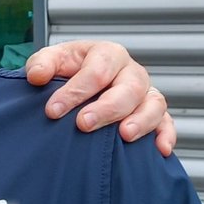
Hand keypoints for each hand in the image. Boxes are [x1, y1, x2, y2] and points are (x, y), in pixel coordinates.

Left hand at [26, 40, 175, 156]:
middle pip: (128, 87)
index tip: (53, 111)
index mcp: (106, 54)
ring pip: (153, 103)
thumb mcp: (51, 62)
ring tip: (124, 135)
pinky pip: (167, 122)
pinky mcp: (155, 113)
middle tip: (83, 124)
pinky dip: (167, 134)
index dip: (75, 91)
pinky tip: (160, 149)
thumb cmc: (67, 71)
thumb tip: (36, 76)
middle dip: (106, 107)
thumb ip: (42, 64)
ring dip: (141, 120)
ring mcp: (145, 92)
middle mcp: (130, 72)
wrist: (80, 84)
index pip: (96, 70)